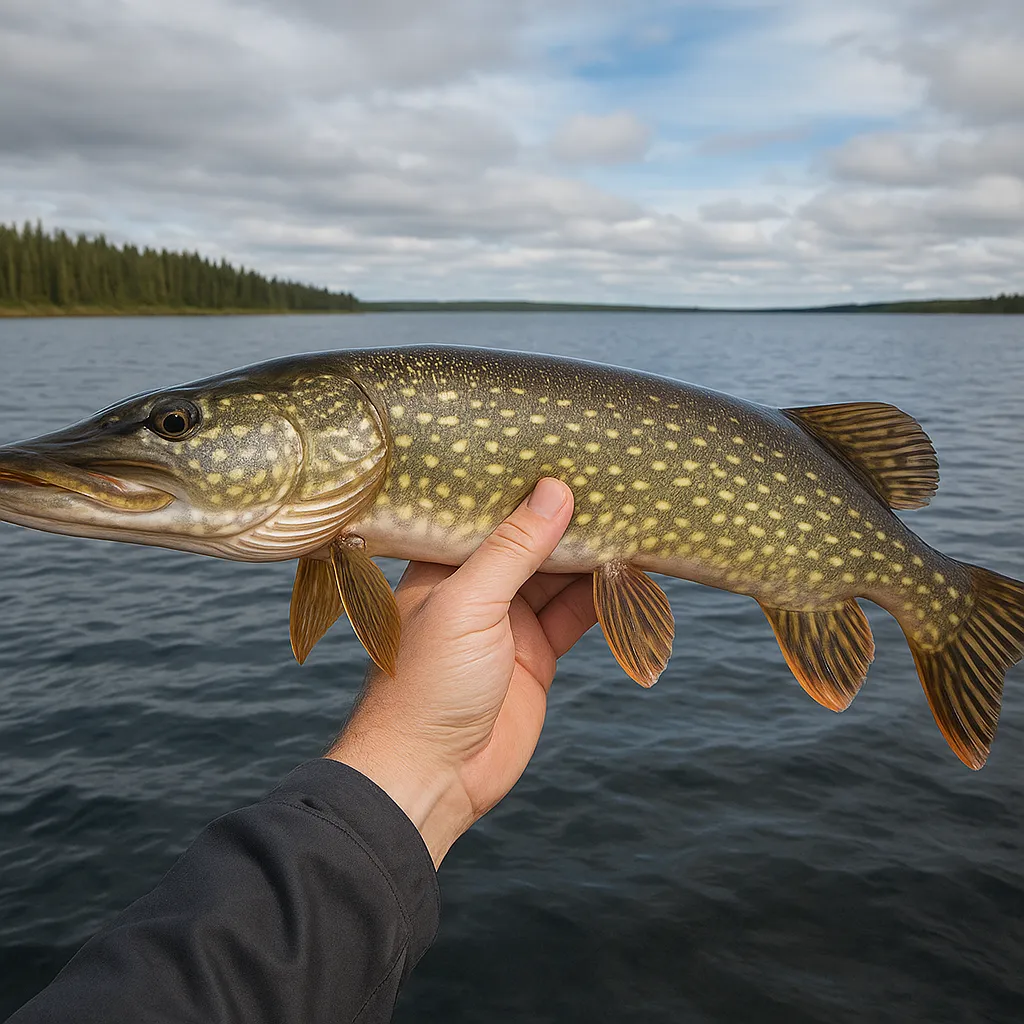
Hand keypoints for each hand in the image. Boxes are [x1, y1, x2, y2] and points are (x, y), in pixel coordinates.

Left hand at [326, 478, 596, 866]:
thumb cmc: (427, 685)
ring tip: (633, 516)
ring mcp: (508, 622)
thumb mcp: (468, 605)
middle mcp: (476, 588)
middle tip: (617, 483)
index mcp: (445, 566)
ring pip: (559, 576)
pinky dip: (603, 596)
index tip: (569, 453)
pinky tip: (631, 569)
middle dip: (570, 517)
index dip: (528, 486)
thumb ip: (513, 549)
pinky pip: (575, 615)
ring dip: (593, 554)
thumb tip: (556, 490)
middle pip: (532, 541)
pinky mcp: (536, 656)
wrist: (430, 777)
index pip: (492, 512)